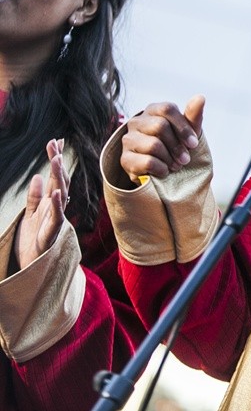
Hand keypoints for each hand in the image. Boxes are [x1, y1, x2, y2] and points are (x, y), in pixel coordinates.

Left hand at [12, 139, 69, 272]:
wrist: (30, 270)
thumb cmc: (31, 243)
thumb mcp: (28, 216)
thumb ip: (34, 198)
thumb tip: (38, 176)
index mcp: (50, 204)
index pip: (55, 177)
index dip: (55, 159)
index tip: (56, 141)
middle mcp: (55, 209)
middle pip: (59, 181)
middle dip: (58, 162)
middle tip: (56, 143)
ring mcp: (55, 220)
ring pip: (60, 194)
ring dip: (59, 177)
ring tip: (56, 159)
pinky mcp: (50, 234)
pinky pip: (56, 217)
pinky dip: (57, 204)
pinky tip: (56, 191)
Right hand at [120, 95, 204, 181]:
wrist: (161, 169)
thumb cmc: (176, 144)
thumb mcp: (188, 130)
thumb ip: (193, 115)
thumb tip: (200, 97)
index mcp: (153, 110)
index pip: (167, 109)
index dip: (183, 127)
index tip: (194, 144)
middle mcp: (137, 122)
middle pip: (160, 126)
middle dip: (177, 146)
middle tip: (185, 159)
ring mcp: (128, 139)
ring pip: (153, 145)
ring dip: (170, 159)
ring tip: (176, 165)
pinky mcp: (125, 159)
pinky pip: (147, 162)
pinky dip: (161, 169)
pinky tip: (164, 171)